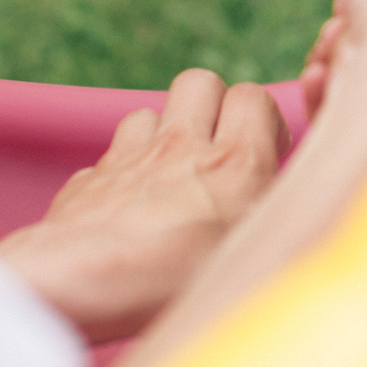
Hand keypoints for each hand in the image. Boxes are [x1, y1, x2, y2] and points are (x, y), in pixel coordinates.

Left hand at [0, 68, 286, 340]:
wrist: (77, 283)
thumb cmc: (169, 284)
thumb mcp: (250, 260)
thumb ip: (271, 221)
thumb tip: (288, 206)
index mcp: (234, 165)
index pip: (255, 98)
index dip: (261, 119)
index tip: (263, 153)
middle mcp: (181, 148)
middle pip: (201, 82)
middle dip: (211, 107)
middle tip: (214, 153)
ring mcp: (130, 158)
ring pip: (150, 113)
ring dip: (163, 137)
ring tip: (168, 182)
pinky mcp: (89, 179)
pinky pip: (110, 156)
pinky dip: (121, 173)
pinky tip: (124, 213)